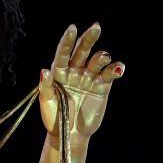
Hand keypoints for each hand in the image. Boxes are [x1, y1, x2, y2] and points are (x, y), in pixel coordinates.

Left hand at [39, 23, 123, 141]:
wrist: (69, 134)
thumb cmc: (53, 118)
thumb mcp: (46, 102)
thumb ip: (45, 86)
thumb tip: (44, 70)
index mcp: (59, 71)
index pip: (63, 52)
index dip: (68, 40)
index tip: (72, 28)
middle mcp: (75, 71)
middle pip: (83, 50)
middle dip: (89, 38)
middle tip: (96, 27)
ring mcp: (89, 77)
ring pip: (97, 61)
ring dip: (101, 57)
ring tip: (103, 59)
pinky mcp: (102, 87)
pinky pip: (110, 74)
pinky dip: (115, 69)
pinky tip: (117, 69)